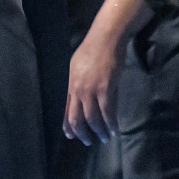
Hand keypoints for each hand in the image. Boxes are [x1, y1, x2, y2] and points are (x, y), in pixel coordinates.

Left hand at [64, 29, 123, 145]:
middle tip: (88, 141)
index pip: (64, 111)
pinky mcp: (105, 89)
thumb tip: (79, 98)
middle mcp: (76, 89)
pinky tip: (115, 129)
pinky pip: (107, 113)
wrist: (106, 37)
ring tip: (105, 137)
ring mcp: (90, 90)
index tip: (71, 136)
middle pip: (76, 119)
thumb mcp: (77, 66)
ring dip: (99, 131)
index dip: (67, 126)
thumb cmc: (93, 48)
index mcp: (69, 83)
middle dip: (82, 134)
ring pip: (92, 119)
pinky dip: (111, 124)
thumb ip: (77, 82)